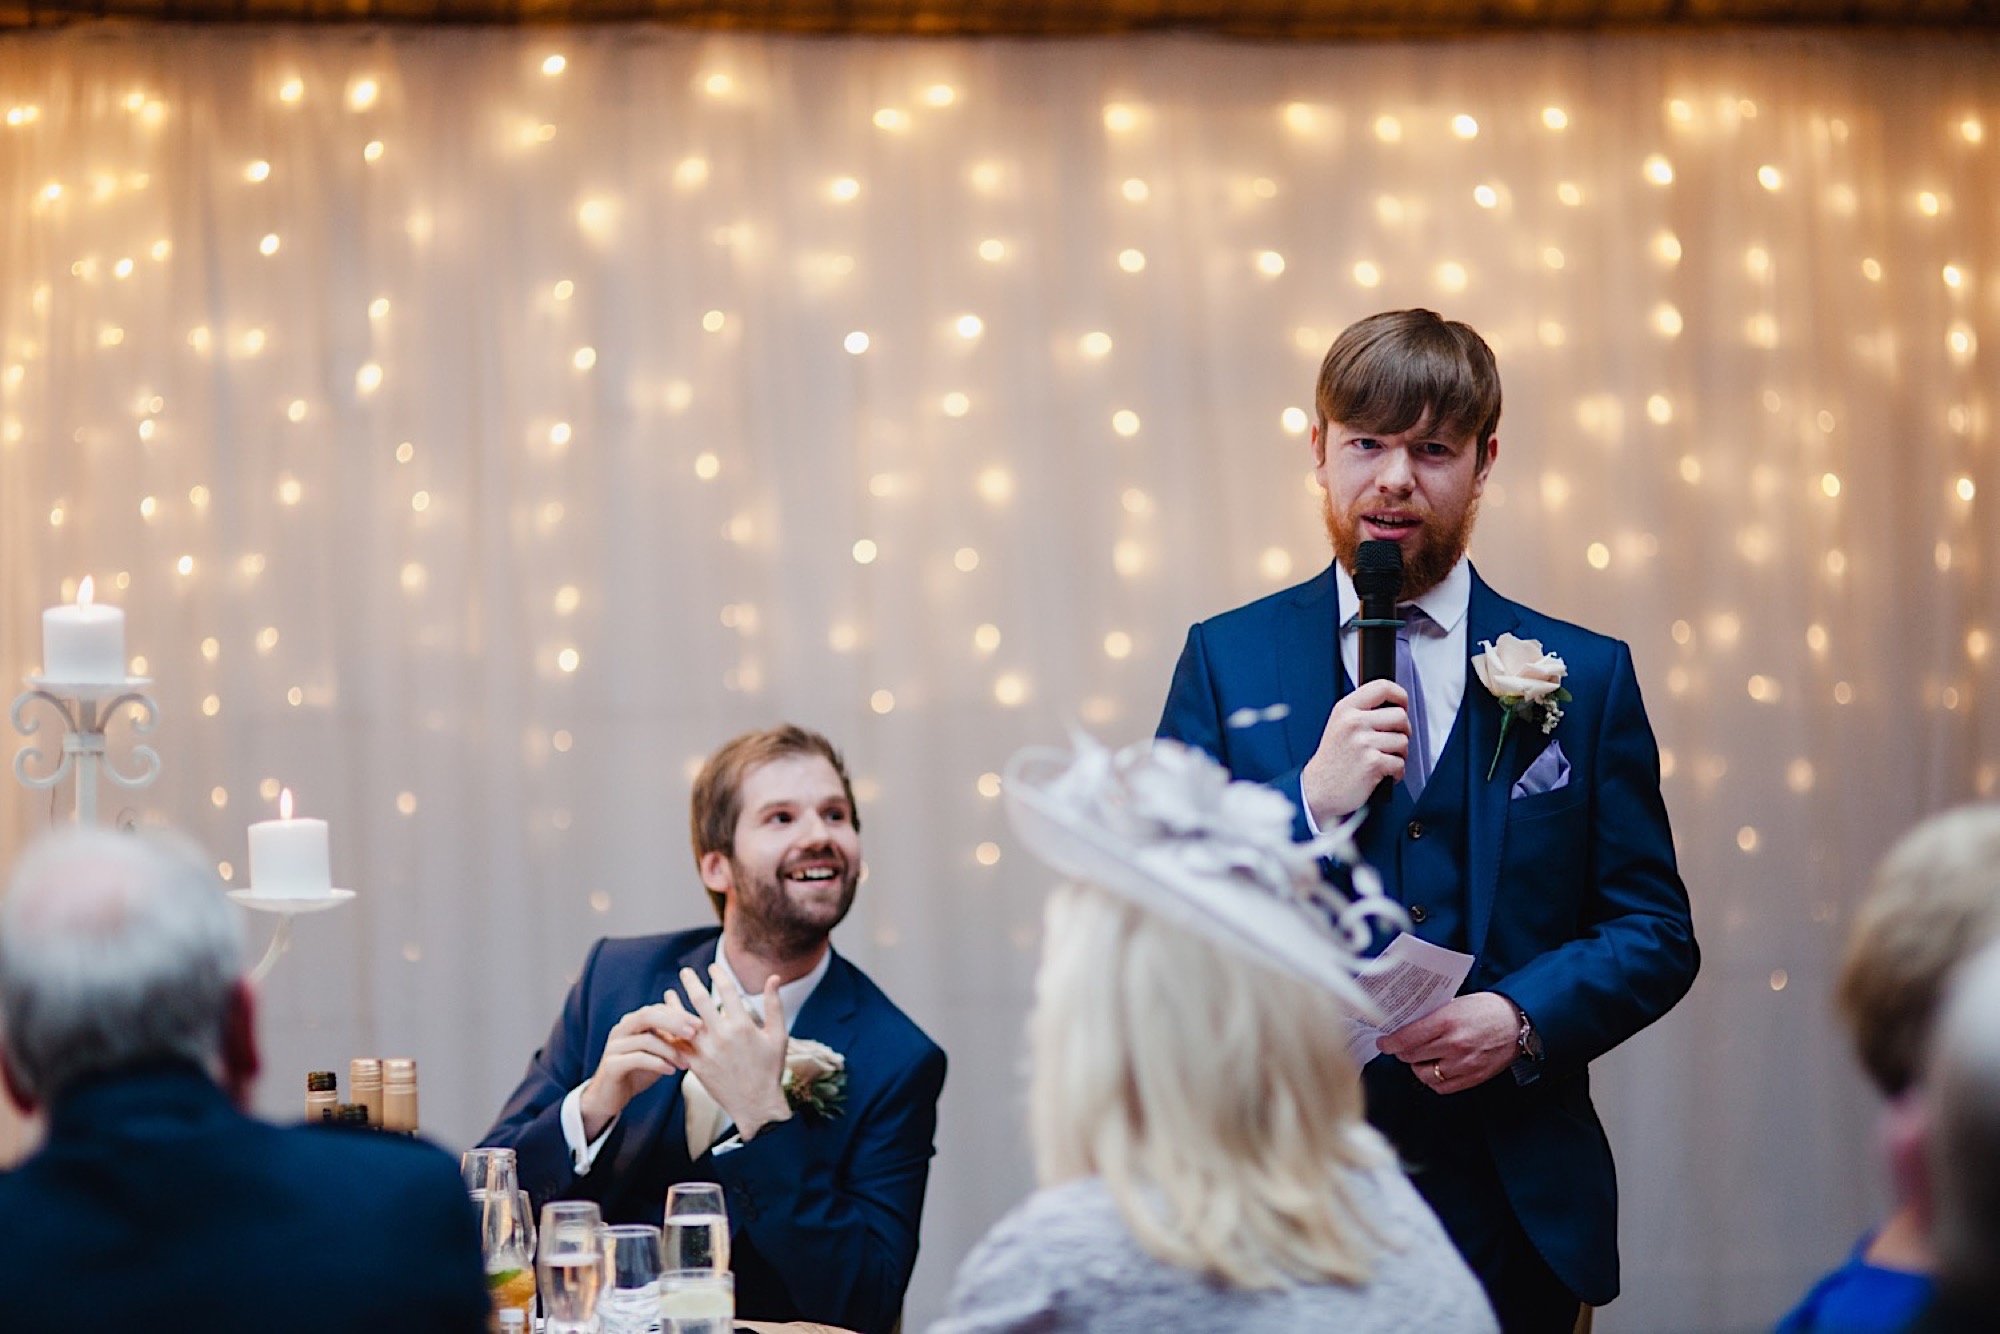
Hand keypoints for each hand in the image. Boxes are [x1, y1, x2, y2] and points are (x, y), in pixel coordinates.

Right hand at [578, 1000, 702, 1138]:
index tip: (700, 1024)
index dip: (679, 1014)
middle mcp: (621, 1029)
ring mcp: (614, 1046)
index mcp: (633, 1022)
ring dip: (670, 1050)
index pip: (658, 1009)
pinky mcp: (611, 1065)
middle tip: (693, 1034)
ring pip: (645, 1039)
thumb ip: (671, 1040)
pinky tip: (671, 1071)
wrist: (610, 1096)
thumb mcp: (657, 1053)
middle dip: (674, 1023)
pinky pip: (637, 1059)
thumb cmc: (637, 1071)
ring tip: (686, 1063)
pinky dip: (657, 1063)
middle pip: (648, 1015)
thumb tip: (701, 1029)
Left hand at [670, 964, 792, 1139]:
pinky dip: (668, 1034)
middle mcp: (722, 1036)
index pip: (727, 991)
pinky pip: (677, 1046)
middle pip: (700, 1001)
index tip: (712, 967)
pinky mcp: (695, 1066)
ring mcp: (706, 1052)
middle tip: (685, 972)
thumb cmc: (770, 1069)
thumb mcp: (779, 1036)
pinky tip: (663, 1025)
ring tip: (668, 994)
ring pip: (683, 1022)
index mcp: (743, 1026)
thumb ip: (774, 1004)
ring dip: (674, 1006)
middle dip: (691, 982)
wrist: (757, 1105)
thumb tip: (774, 978)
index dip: (718, 975)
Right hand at [1300, 678, 1409, 824]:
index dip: (1400, 696)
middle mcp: (1353, 722)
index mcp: (1345, 709)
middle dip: (1403, 732)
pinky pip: (1400, 764)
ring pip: (1403, 741)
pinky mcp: (1372, 763)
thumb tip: (1397, 705)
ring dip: (1399, 755)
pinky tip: (1382, 774)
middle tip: (1391, 743)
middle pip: (1400, 716)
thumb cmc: (1333, 759)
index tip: (1402, 706)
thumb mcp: (1340, 725)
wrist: (1319, 790)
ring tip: (1382, 760)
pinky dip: (1396, 773)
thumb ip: (1362, 711)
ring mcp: (1362, 743)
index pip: (1382, 687)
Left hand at [1376, 992, 1519, 1094]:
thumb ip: (1432, 1017)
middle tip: (1400, 1048)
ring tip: (1420, 1058)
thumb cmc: (1486, 1009)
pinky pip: (1442, 1087)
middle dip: (1401, 1053)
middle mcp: (1454, 1045)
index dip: (1389, 1043)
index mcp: (1447, 1021)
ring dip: (1417, 1067)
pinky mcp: (1473, 1078)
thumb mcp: (1456, 1003)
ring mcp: (1463, 1064)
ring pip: (1424, 1075)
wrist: (1518, 1022)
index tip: (1384, 1042)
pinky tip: (1435, 1069)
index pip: (1406, 1038)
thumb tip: (1405, 1027)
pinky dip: (1434, 1080)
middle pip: (1411, 1057)